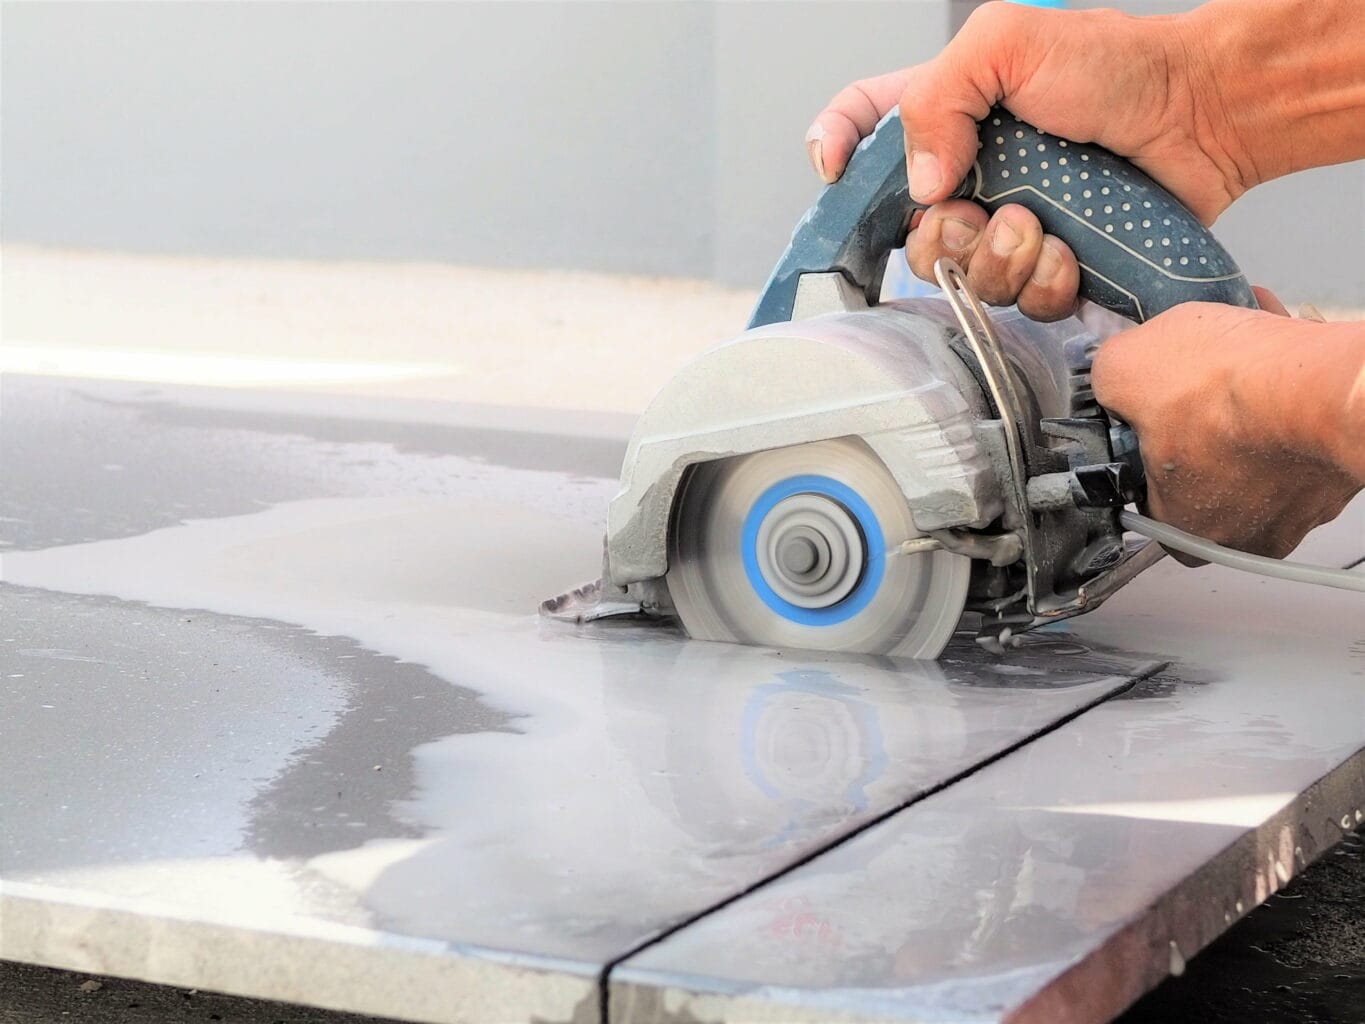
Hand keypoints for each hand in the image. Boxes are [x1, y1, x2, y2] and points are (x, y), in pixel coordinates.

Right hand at [807, 2, 1255, 310]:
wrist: (1200, 115)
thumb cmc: (1115, 66)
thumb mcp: (1008, 43)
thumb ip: (937, 98)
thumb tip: (921, 185)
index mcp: (942, 115)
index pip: (858, 131)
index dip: (833, 155)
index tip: (837, 177)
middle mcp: (966, 175)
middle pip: (904, 234)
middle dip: (938, 236)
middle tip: (979, 211)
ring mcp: (1006, 225)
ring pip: (960, 280)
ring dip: (995, 261)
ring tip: (1039, 228)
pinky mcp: (1049, 265)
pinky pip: (1018, 302)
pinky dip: (1042, 283)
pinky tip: (1070, 251)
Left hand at [1091, 296, 1363, 559]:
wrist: (1322, 385)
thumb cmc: (1229, 394)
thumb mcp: (1125, 369)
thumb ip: (1108, 378)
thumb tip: (1112, 371)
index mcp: (1184, 530)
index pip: (1147, 500)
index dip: (1143, 448)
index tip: (1148, 414)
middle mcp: (1247, 532)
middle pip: (1206, 468)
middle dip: (1199, 418)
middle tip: (1197, 381)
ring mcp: (1302, 506)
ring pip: (1259, 446)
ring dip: (1247, 401)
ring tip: (1242, 355)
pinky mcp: (1339, 471)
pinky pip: (1302, 428)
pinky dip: (1290, 392)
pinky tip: (1279, 357)